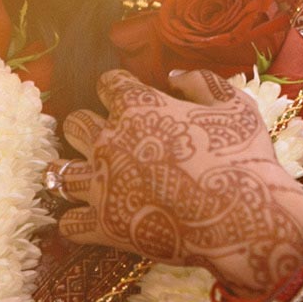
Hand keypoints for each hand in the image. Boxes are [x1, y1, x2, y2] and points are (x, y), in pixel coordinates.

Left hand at [59, 70, 302, 295]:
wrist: (243, 218)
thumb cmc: (242, 156)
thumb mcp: (234, 104)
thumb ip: (201, 82)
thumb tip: (174, 75)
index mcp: (139, 106)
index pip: (108, 83)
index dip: (119, 88)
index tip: (131, 97)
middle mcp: (110, 141)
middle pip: (74, 123)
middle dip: (88, 126)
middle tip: (109, 138)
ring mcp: (102, 185)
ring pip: (58, 171)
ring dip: (73, 171)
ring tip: (91, 177)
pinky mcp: (104, 226)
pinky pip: (68, 223)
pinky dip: (77, 220)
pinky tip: (94, 218)